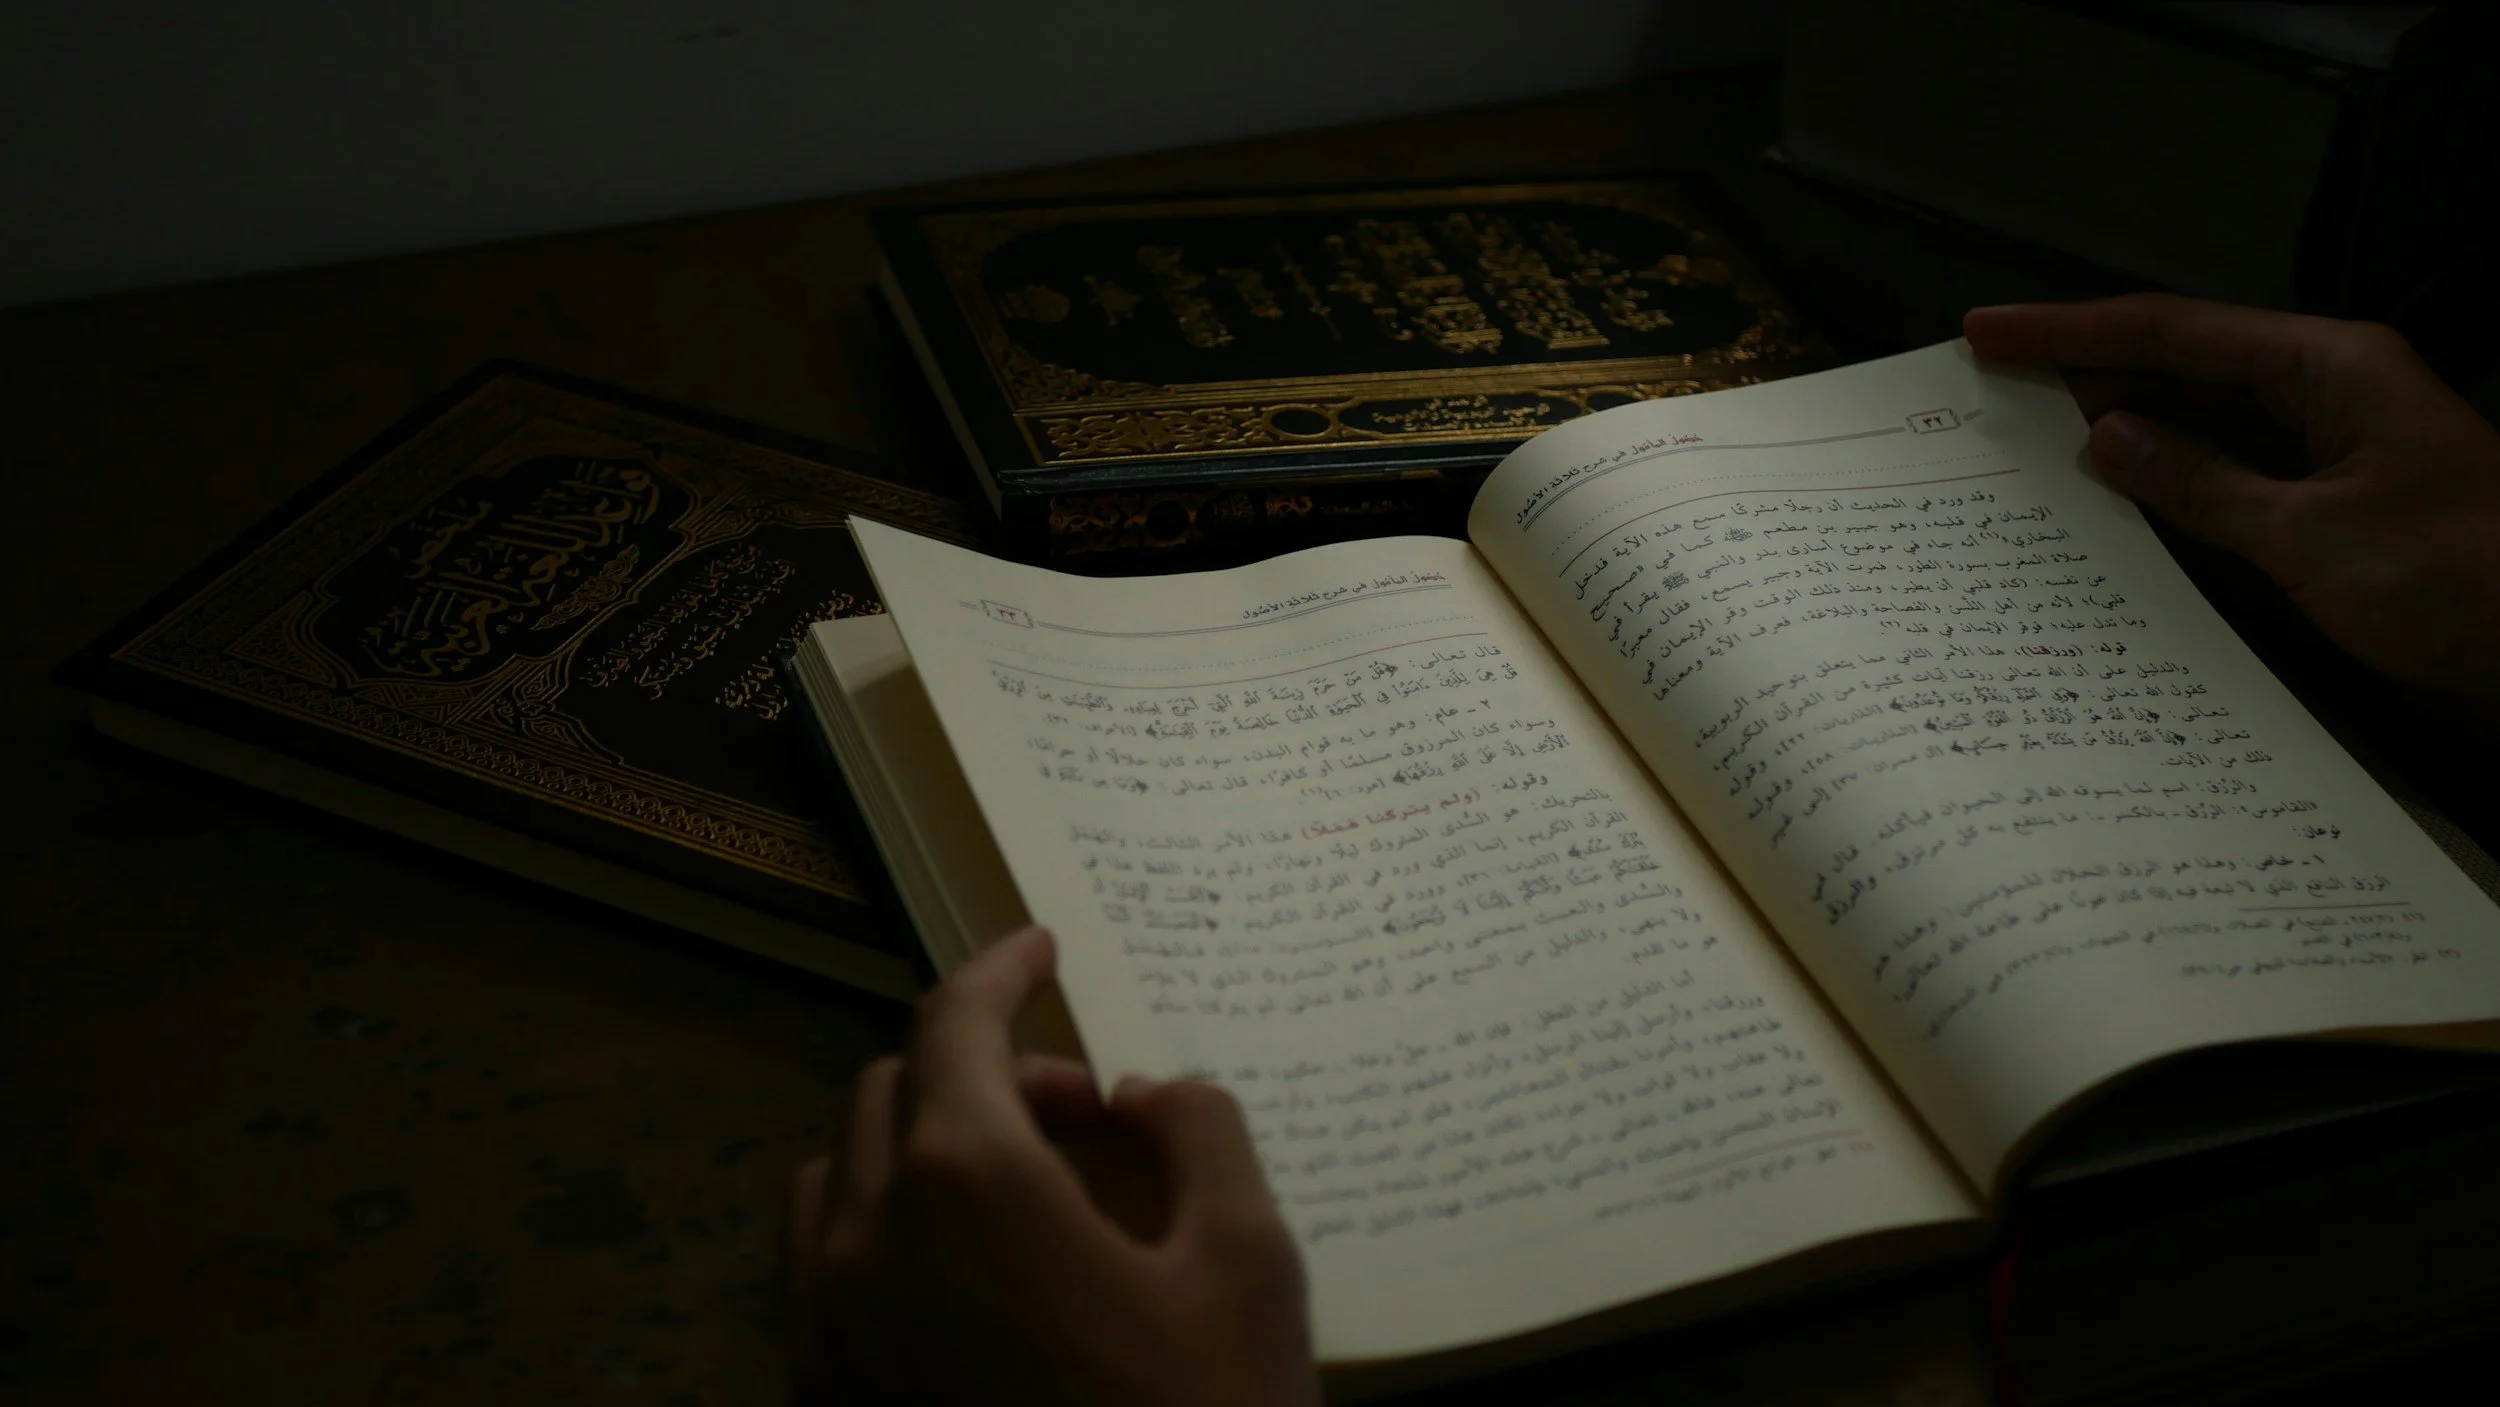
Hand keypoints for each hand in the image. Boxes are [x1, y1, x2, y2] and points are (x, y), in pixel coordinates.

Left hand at [788, 926, 1316, 1406]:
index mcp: (967, 1180)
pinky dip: (886, 1228)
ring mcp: (830, 1328)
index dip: (1000, 968)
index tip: (1040, 947)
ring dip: (922, 1145)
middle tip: (1086, 1112)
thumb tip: (1148, 1091)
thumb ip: (1201, 1134)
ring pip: (841, 1175)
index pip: (954, 1023)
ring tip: (1024, 1191)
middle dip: (983, 1069)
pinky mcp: (821, 1397)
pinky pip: (824, 1269)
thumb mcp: (1247, 1265)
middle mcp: (869, 1238)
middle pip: (893, 1087)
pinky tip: (971, 1278)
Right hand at [1964, 294, 2499, 730]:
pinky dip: (2166, 482)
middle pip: (2184, 363)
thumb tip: (2107, 439)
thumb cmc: (2455, 581)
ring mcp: (2333, 452)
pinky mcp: (2334, 510)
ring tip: (2026, 434)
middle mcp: (2329, 394)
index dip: (2069, 332)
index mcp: (2330, 368)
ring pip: (2203, 421)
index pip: (2173, 332)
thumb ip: (2200, 484)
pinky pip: (2230, 476)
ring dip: (2120, 426)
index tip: (1986, 334)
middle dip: (2086, 369)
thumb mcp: (2310, 536)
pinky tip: (2111, 498)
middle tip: (1989, 385)